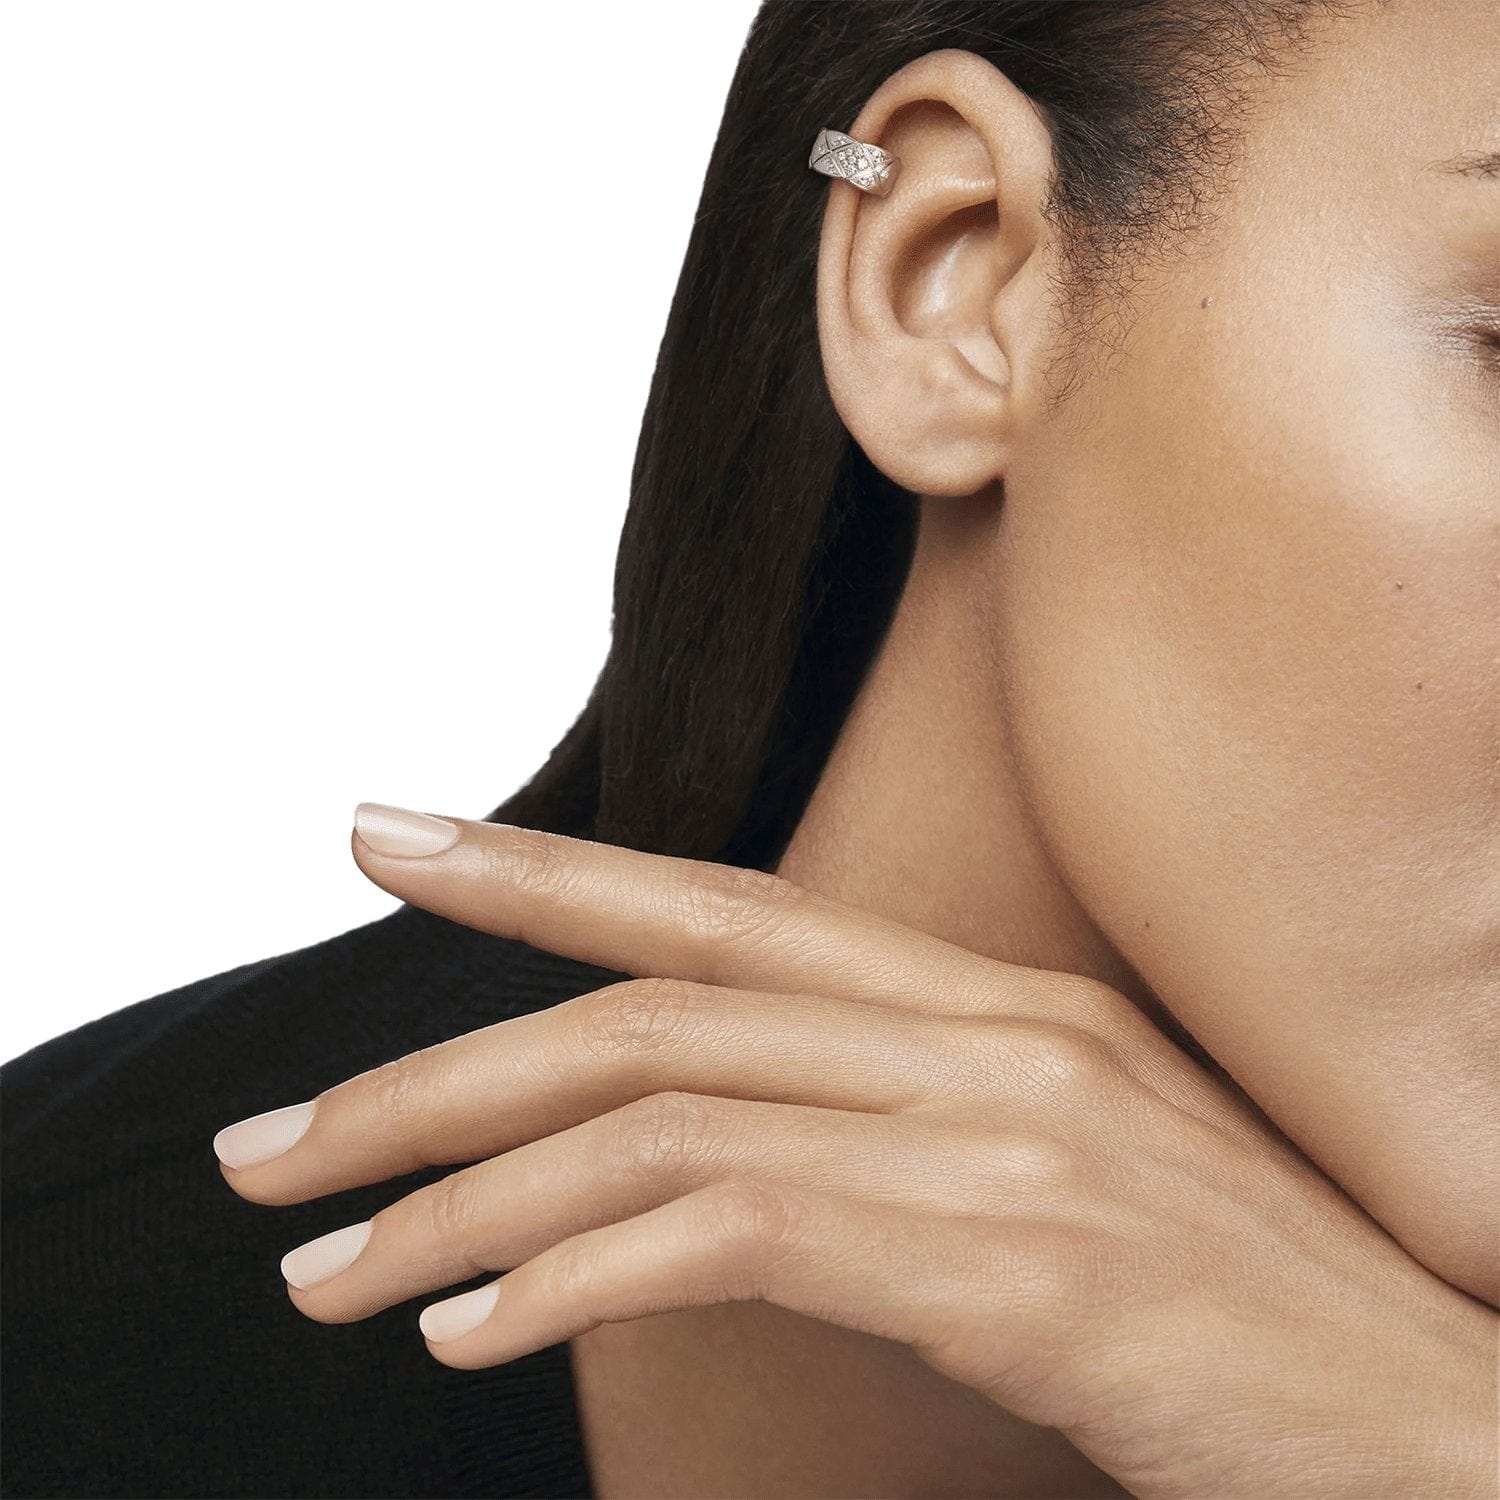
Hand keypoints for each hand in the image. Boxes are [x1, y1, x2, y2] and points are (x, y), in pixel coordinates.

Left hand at [213, 806, 1497, 1499]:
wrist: (1447, 1422)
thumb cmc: (1240, 1317)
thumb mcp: (1054, 1188)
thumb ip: (897, 1145)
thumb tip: (721, 1170)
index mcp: (995, 1007)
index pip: (718, 906)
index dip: (541, 872)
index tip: (393, 840)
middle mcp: (991, 1039)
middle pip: (647, 1010)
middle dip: (434, 1063)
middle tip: (270, 1142)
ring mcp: (1009, 1139)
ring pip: (660, 1116)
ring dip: (464, 1195)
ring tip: (329, 1270)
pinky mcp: (1018, 1264)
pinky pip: (733, 1230)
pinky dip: (573, 1273)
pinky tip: (469, 1330)